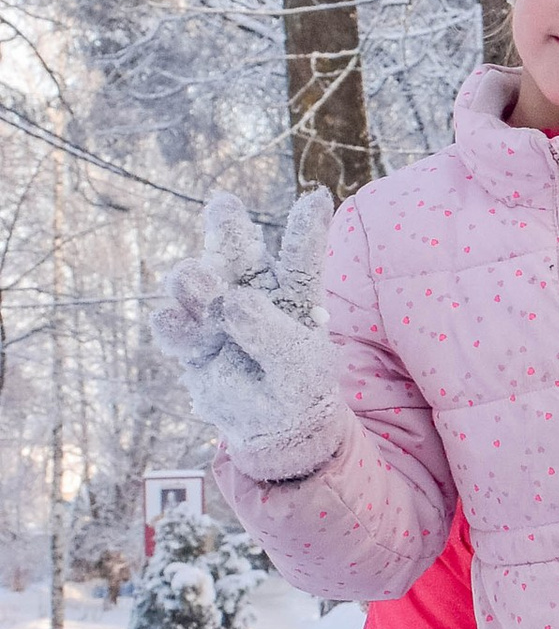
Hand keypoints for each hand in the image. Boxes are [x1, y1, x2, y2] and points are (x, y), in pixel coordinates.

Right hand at [153, 188, 345, 482]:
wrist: (274, 430)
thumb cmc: (298, 389)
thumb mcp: (298, 365)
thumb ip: (270, 333)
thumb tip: (232, 301)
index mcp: (292, 291)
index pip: (300, 256)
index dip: (306, 228)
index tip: (318, 199)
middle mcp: (251, 292)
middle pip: (236, 251)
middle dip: (227, 227)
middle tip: (223, 206)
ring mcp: (216, 314)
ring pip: (194, 281)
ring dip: (196, 281)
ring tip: (209, 295)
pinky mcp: (191, 341)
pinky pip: (171, 325)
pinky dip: (173, 324)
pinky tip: (178, 322)